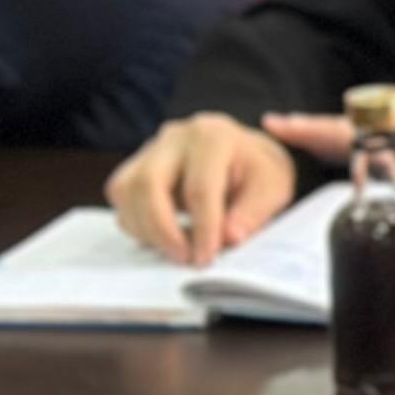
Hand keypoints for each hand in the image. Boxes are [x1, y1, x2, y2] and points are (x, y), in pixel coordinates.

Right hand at [106, 113, 299, 265]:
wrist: (244, 153)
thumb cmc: (258, 170)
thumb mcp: (273, 188)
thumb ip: (253, 213)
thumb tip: (228, 238)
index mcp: (214, 136)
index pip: (199, 188)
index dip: (202, 228)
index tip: (207, 257)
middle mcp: (175, 136)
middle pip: (148, 184)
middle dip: (163, 230)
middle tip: (184, 258)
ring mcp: (150, 148)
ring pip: (126, 190)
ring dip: (147, 229)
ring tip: (178, 250)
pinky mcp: (135, 164)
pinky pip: (121, 195)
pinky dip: (137, 222)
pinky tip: (164, 237)